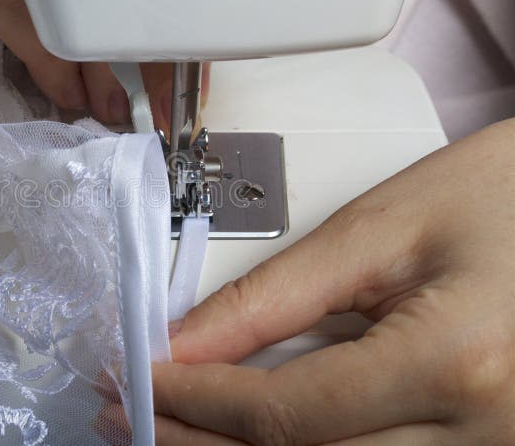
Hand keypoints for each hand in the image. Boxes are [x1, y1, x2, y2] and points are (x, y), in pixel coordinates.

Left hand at [0, 0, 199, 128]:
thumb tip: (66, 64)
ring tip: (129, 112)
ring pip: (68, 22)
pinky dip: (59, 69)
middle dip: (120, 58)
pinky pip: (34, 35)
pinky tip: (82, 93)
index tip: (114, 96)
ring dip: (103, 69)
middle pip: (85, 1)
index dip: (102, 39)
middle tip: (149, 116)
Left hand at [153, 119, 514, 444]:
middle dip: (204, 442)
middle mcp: (485, 435)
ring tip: (183, 429)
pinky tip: (257, 437)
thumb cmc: (504, 196)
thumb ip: (272, 294)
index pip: (285, 412)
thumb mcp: (379, 230)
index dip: (198, 400)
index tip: (141, 380)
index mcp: (455, 363)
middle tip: (139, 416)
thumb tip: (188, 342)